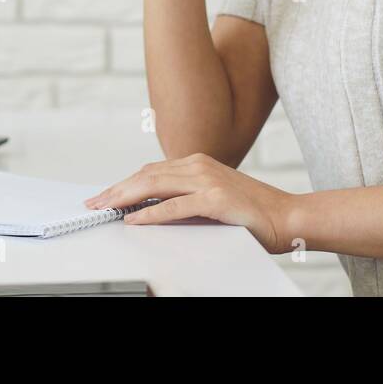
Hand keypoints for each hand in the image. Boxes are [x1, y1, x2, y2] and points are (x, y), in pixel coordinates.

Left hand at [82, 153, 297, 255]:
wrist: (288, 217)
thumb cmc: (252, 213)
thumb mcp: (213, 199)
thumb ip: (187, 198)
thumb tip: (152, 209)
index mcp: (198, 163)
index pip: (151, 171)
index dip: (124, 183)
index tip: (105, 195)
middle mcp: (199, 166)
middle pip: (146, 175)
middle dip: (116, 189)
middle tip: (94, 202)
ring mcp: (207, 180)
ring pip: (154, 186)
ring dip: (125, 198)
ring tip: (105, 208)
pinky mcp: (215, 199)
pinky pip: (173, 207)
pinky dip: (150, 214)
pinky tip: (133, 220)